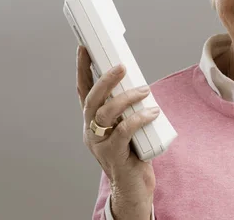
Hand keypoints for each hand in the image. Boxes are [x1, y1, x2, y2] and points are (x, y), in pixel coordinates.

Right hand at [76, 45, 158, 218]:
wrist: (133, 186)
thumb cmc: (132, 151)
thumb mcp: (126, 124)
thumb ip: (127, 107)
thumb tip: (139, 82)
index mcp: (92, 120)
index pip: (83, 90)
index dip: (82, 69)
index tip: (85, 47)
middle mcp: (91, 130)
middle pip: (91, 99)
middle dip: (105, 79)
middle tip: (121, 66)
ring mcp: (100, 143)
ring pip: (105, 113)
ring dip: (126, 98)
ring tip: (144, 90)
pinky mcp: (114, 154)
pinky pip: (123, 131)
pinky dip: (138, 118)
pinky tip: (152, 112)